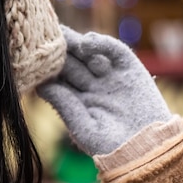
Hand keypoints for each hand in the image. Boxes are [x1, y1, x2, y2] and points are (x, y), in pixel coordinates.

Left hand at [37, 25, 171, 155]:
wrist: (151, 150)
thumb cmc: (113, 147)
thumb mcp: (83, 127)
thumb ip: (64, 104)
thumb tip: (41, 85)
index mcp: (77, 101)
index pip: (58, 79)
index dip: (46, 67)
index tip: (30, 54)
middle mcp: (92, 86)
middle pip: (71, 62)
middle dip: (58, 49)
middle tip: (42, 33)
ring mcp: (110, 76)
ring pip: (89, 54)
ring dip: (75, 43)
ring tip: (62, 34)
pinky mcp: (130, 69)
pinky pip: (114, 51)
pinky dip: (101, 43)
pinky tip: (88, 40)